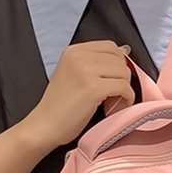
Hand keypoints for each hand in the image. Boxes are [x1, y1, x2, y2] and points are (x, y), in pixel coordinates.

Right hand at [23, 41, 133, 155]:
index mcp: (73, 51)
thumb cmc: (59, 105)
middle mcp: (79, 56)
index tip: (114, 79)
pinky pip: (124, 87)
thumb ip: (96, 62)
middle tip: (115, 94)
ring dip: (125, 89)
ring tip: (114, 101)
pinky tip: (117, 106)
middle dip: (122, 77)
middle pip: (119, 59)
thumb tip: (125, 50)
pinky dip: (126, 98)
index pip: (111, 46)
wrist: (45, 126)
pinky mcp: (93, 88)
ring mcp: (86, 71)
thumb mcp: (74, 74)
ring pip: (124, 72)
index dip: (118, 63)